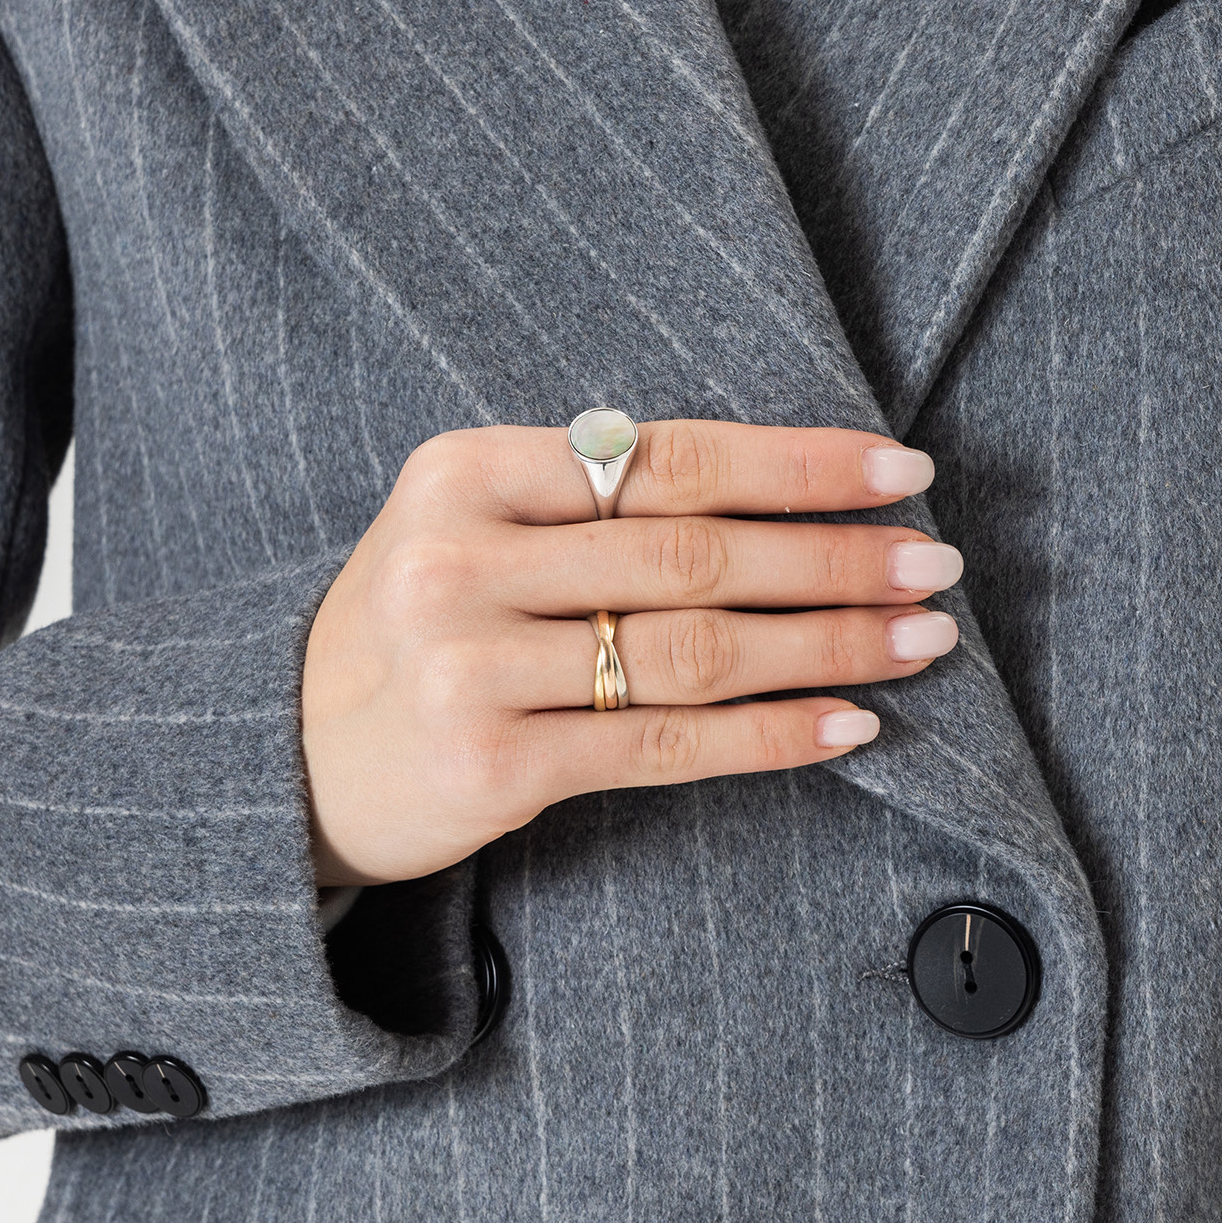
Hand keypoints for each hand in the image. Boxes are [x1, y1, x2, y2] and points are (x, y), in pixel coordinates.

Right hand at [300, 420, 958, 885]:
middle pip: (695, 553)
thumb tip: (788, 493)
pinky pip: (665, 745)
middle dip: (835, 558)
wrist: (287, 755)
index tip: (900, 469)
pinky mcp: (492, 766)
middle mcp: (462, 560)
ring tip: (918, 640)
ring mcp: (471, 666)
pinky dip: (770, 735)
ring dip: (827, 646)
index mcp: (467, 471)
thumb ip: (592, 498)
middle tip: (934, 564)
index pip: (668, 456)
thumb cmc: (421, 629)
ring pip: (694, 651)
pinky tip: (848, 725)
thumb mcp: (472, 527)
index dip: (798, 463)